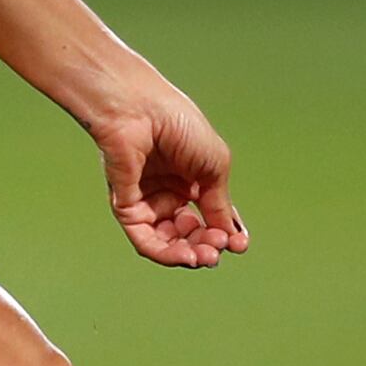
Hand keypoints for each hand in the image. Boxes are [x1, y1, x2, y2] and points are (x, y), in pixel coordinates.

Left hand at [85, 70, 249, 270]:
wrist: (140, 108)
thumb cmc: (178, 124)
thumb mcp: (214, 165)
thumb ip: (220, 205)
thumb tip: (230, 238)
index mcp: (189, 177)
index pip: (209, 216)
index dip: (225, 233)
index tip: (240, 245)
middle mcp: (166, 190)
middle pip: (190, 233)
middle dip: (207, 246)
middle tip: (220, 249)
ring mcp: (144, 199)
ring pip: (168, 241)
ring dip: (189, 254)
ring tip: (206, 256)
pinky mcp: (124, 206)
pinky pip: (145, 239)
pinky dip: (167, 253)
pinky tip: (187, 255)